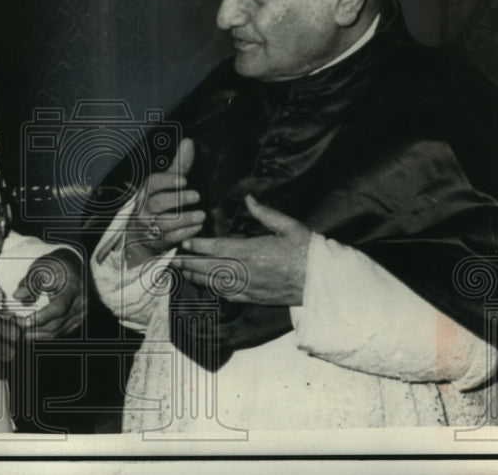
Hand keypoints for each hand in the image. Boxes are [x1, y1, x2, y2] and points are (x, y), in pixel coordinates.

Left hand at [13, 248, 84, 339]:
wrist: (75, 265)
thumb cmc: (57, 265)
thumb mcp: (42, 267)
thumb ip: (30, 282)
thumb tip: (17, 296)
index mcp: (73, 288)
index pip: (58, 308)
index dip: (40, 318)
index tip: (23, 322)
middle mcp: (80, 304)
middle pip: (56, 324)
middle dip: (34, 329)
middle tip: (15, 329)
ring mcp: (81, 314)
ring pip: (58, 331)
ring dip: (38, 335)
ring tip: (20, 334)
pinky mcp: (78, 320)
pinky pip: (61, 332)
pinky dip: (46, 334)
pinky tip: (32, 333)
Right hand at [131, 138, 205, 250]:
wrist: (141, 233)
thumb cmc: (159, 202)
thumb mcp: (167, 183)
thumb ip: (179, 165)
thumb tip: (189, 142)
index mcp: (147, 190)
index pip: (153, 183)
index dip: (168, 181)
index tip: (184, 180)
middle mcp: (145, 208)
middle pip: (157, 203)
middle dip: (177, 199)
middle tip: (196, 196)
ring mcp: (150, 226)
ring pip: (165, 223)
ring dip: (185, 219)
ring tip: (202, 215)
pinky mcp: (159, 240)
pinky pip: (171, 238)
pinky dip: (185, 233)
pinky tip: (198, 227)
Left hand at [170, 195, 311, 305]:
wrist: (324, 282)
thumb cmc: (308, 251)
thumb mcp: (289, 226)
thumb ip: (266, 213)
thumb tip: (249, 198)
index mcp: (253, 251)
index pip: (218, 248)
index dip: (198, 246)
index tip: (184, 242)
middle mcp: (247, 271)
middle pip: (211, 267)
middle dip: (190, 263)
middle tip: (173, 259)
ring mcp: (251, 287)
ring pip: (216, 283)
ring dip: (198, 277)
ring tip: (184, 271)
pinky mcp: (256, 298)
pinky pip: (229, 295)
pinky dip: (215, 290)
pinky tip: (208, 285)